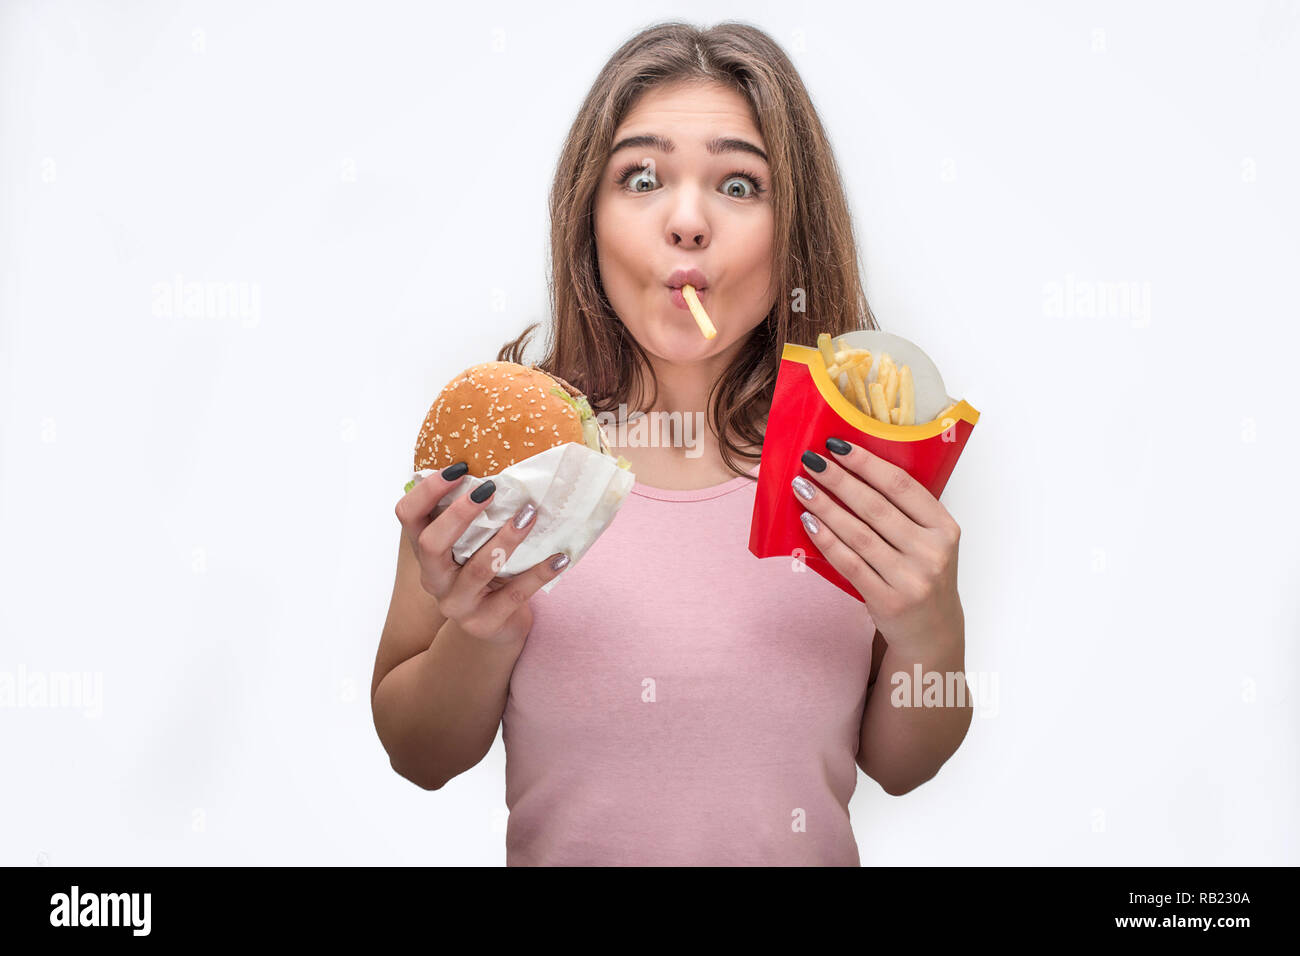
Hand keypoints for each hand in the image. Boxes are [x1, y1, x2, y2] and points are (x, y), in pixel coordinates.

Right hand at [394, 464, 569, 645]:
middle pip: (431, 543)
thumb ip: (474, 518)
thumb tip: (503, 472)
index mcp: (425, 552)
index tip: (459, 468)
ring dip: (507, 537)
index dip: (428, 490)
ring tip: (530, 514)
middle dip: (459, 513)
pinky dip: (539, 573)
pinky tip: (560, 558)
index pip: (408, 515)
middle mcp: (434, 578)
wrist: (497, 626)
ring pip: (478, 568)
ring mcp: (457, 604)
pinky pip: (514, 594)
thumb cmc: (486, 574)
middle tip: (490, 490)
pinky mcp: (485, 623)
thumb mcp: (471, 546)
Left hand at [790, 439, 962, 657]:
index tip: (837, 446)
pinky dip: (826, 540)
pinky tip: (809, 522)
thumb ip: (905, 512)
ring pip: (858, 533)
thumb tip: (852, 469)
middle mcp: (932, 552)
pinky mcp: (889, 600)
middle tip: (810, 461)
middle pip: (875, 506)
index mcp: (945, 528)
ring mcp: (911, 579)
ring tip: (802, 487)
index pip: (901, 486)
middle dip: (838, 480)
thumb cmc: (923, 575)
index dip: (866, 463)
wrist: (932, 632)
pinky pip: (849, 563)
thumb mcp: (931, 541)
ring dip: (825, 506)